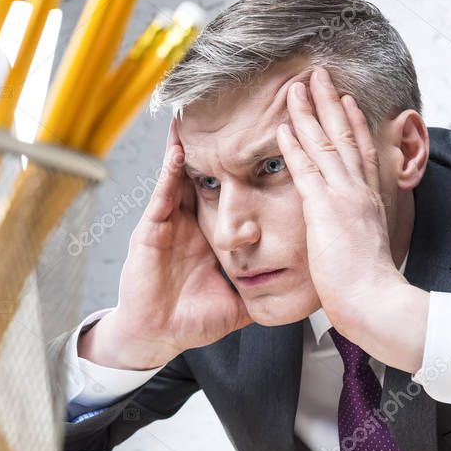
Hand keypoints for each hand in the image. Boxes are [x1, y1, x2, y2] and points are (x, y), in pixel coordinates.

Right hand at [79, 118, 251, 369]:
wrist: (158, 336)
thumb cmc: (191, 320)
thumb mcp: (237, 304)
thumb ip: (265, 294)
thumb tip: (300, 296)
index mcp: (209, 237)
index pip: (227, 196)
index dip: (241, 173)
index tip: (261, 147)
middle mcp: (189, 225)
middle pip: (204, 178)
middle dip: (213, 149)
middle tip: (227, 113)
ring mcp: (169, 225)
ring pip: (179, 178)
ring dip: (186, 149)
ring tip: (196, 117)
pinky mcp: (151, 232)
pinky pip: (162, 196)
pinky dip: (168, 173)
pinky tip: (177, 152)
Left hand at [277, 67, 427, 371]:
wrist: (375, 301)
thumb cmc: (369, 287)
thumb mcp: (366, 250)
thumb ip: (358, 233)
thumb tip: (352, 232)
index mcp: (369, 201)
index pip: (361, 153)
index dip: (353, 124)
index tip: (346, 100)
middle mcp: (359, 191)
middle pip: (345, 136)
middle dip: (331, 102)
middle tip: (319, 75)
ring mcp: (344, 196)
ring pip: (325, 143)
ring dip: (309, 112)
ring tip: (296, 86)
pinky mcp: (326, 208)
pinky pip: (307, 168)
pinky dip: (295, 144)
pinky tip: (284, 125)